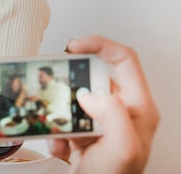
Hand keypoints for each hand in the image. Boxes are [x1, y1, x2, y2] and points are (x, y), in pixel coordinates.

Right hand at [50, 35, 158, 173]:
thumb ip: (113, 114)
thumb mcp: (122, 149)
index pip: (124, 59)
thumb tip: (91, 93)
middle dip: (71, 82)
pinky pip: (63, 115)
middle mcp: (122, 109)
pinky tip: (59, 143)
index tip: (74, 46)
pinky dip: (54, 127)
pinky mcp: (85, 128)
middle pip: (94, 74)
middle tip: (58, 88)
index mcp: (139, 107)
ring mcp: (102, 119)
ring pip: (74, 94)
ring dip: (59, 109)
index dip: (99, 45)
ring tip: (58, 125)